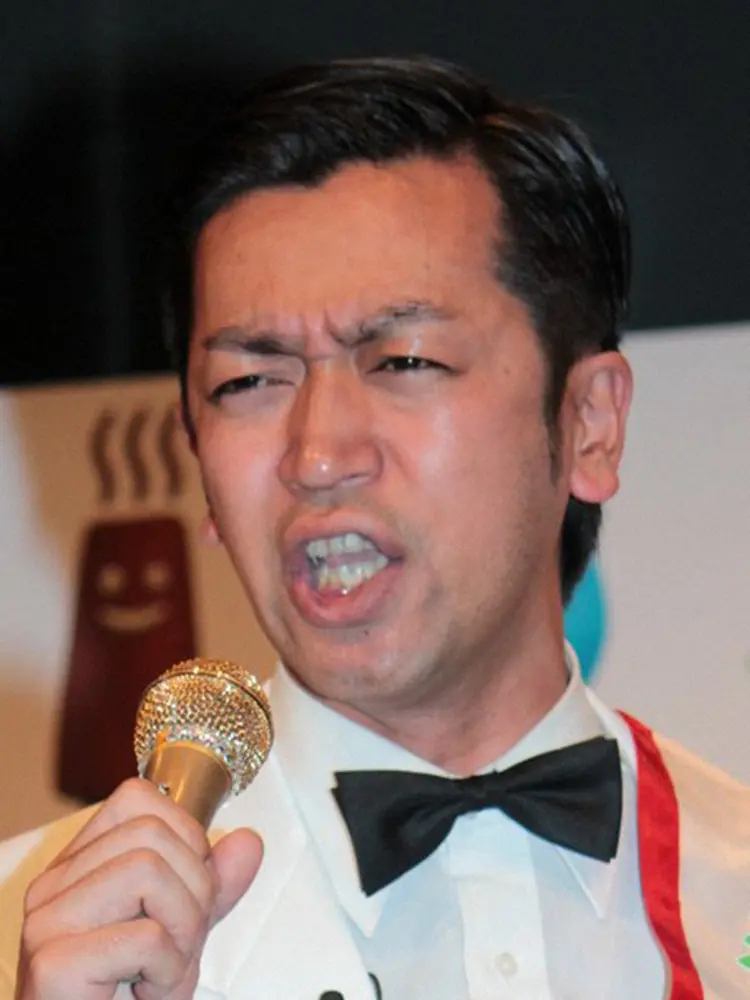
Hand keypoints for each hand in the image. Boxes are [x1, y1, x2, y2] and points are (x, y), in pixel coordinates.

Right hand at [14, 778, 262, 999]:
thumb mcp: (178, 933)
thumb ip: (209, 887)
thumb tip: (248, 842)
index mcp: (77, 868)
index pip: (137, 799)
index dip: (184, 834)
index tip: (187, 887)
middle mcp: (52, 887)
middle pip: (151, 833)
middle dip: (194, 889)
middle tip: (180, 943)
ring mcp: (47, 922)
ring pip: (148, 871)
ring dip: (182, 931)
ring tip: (166, 970)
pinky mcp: (54, 964)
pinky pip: (145, 937)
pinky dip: (169, 972)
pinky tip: (149, 993)